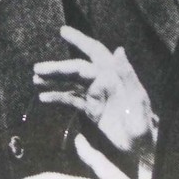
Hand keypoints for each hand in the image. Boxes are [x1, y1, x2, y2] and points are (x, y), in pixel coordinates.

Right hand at [34, 26, 154, 152]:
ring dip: (53, 80)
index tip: (63, 31)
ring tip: (35, 79)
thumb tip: (118, 49)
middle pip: (76, 69)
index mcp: (114, 75)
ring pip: (71, 82)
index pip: (94, 52)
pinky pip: (71, 99)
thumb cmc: (143, 123)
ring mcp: (95, 94)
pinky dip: (57, 97)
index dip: (80, 40)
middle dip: (57, 67)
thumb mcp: (137, 100)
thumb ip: (127, 75)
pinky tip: (43, 98)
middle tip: (37, 68)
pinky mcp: (91, 109)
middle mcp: (103, 81)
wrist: (142, 148)